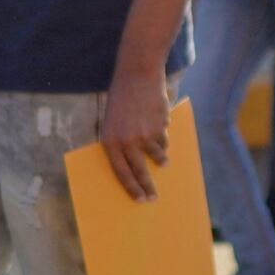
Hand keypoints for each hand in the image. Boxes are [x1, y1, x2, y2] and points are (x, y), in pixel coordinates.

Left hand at [99, 67, 171, 200]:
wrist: (137, 75)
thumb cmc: (122, 98)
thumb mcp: (113, 121)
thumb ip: (120, 141)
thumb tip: (134, 164)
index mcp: (110, 141)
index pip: (121, 173)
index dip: (131, 188)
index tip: (139, 199)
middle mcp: (127, 142)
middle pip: (140, 172)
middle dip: (148, 187)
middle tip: (154, 198)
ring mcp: (145, 135)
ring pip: (158, 156)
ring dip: (161, 159)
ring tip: (163, 160)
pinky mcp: (160, 127)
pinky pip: (164, 140)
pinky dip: (163, 138)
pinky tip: (159, 126)